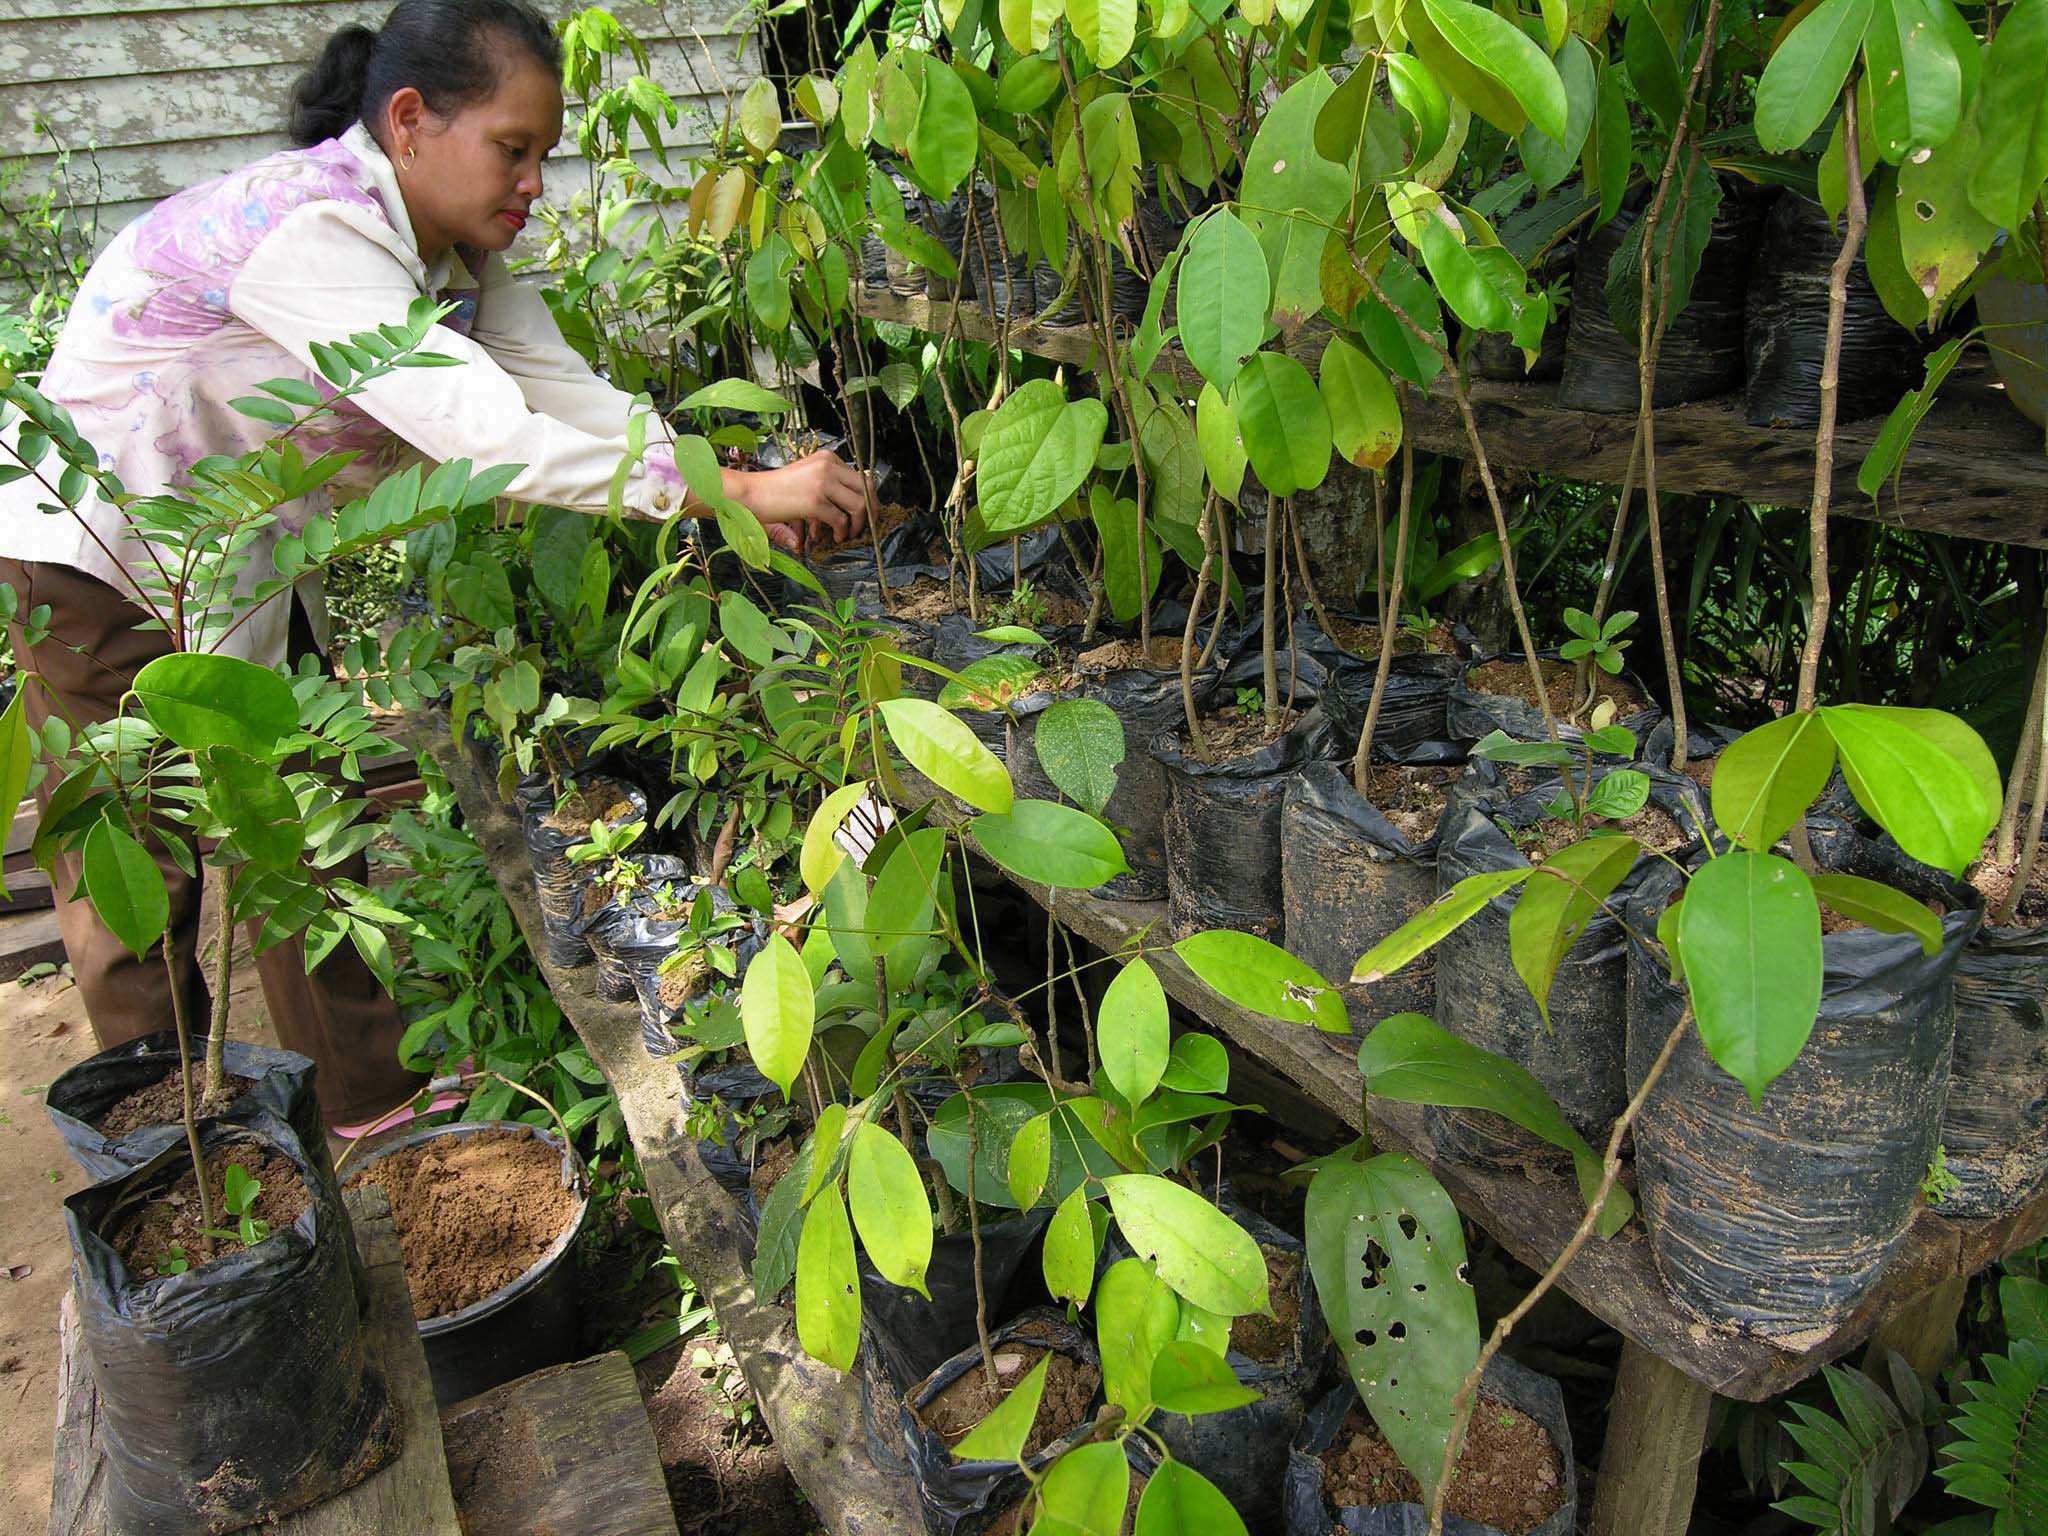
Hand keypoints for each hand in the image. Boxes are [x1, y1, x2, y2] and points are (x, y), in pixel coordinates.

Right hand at [726, 450, 873, 554]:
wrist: (750, 493)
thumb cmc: (775, 489)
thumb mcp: (806, 478)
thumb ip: (829, 486)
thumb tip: (854, 506)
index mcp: (827, 458)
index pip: (860, 476)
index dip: (868, 498)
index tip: (866, 513)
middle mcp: (828, 466)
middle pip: (866, 488)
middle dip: (871, 510)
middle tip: (866, 526)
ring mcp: (822, 482)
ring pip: (858, 504)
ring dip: (858, 524)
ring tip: (849, 534)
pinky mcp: (815, 501)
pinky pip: (841, 519)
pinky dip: (842, 532)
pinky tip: (835, 537)